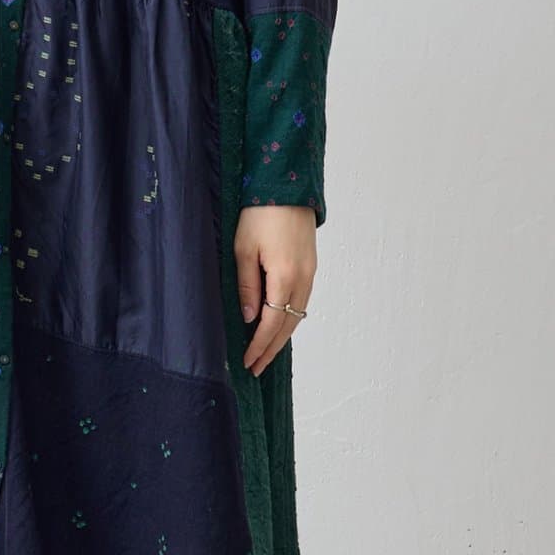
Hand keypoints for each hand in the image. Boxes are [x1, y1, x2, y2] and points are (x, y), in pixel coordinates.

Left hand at [235, 205, 316, 377]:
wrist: (287, 186)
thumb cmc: (259, 214)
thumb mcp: (243, 249)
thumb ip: (247, 286)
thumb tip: (251, 318)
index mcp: (284, 276)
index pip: (272, 323)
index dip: (260, 346)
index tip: (248, 362)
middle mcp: (303, 279)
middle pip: (288, 325)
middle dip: (272, 349)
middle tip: (256, 367)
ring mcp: (310, 273)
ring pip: (297, 315)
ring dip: (282, 336)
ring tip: (265, 352)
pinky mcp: (311, 266)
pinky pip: (301, 301)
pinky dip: (289, 318)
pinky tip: (278, 325)